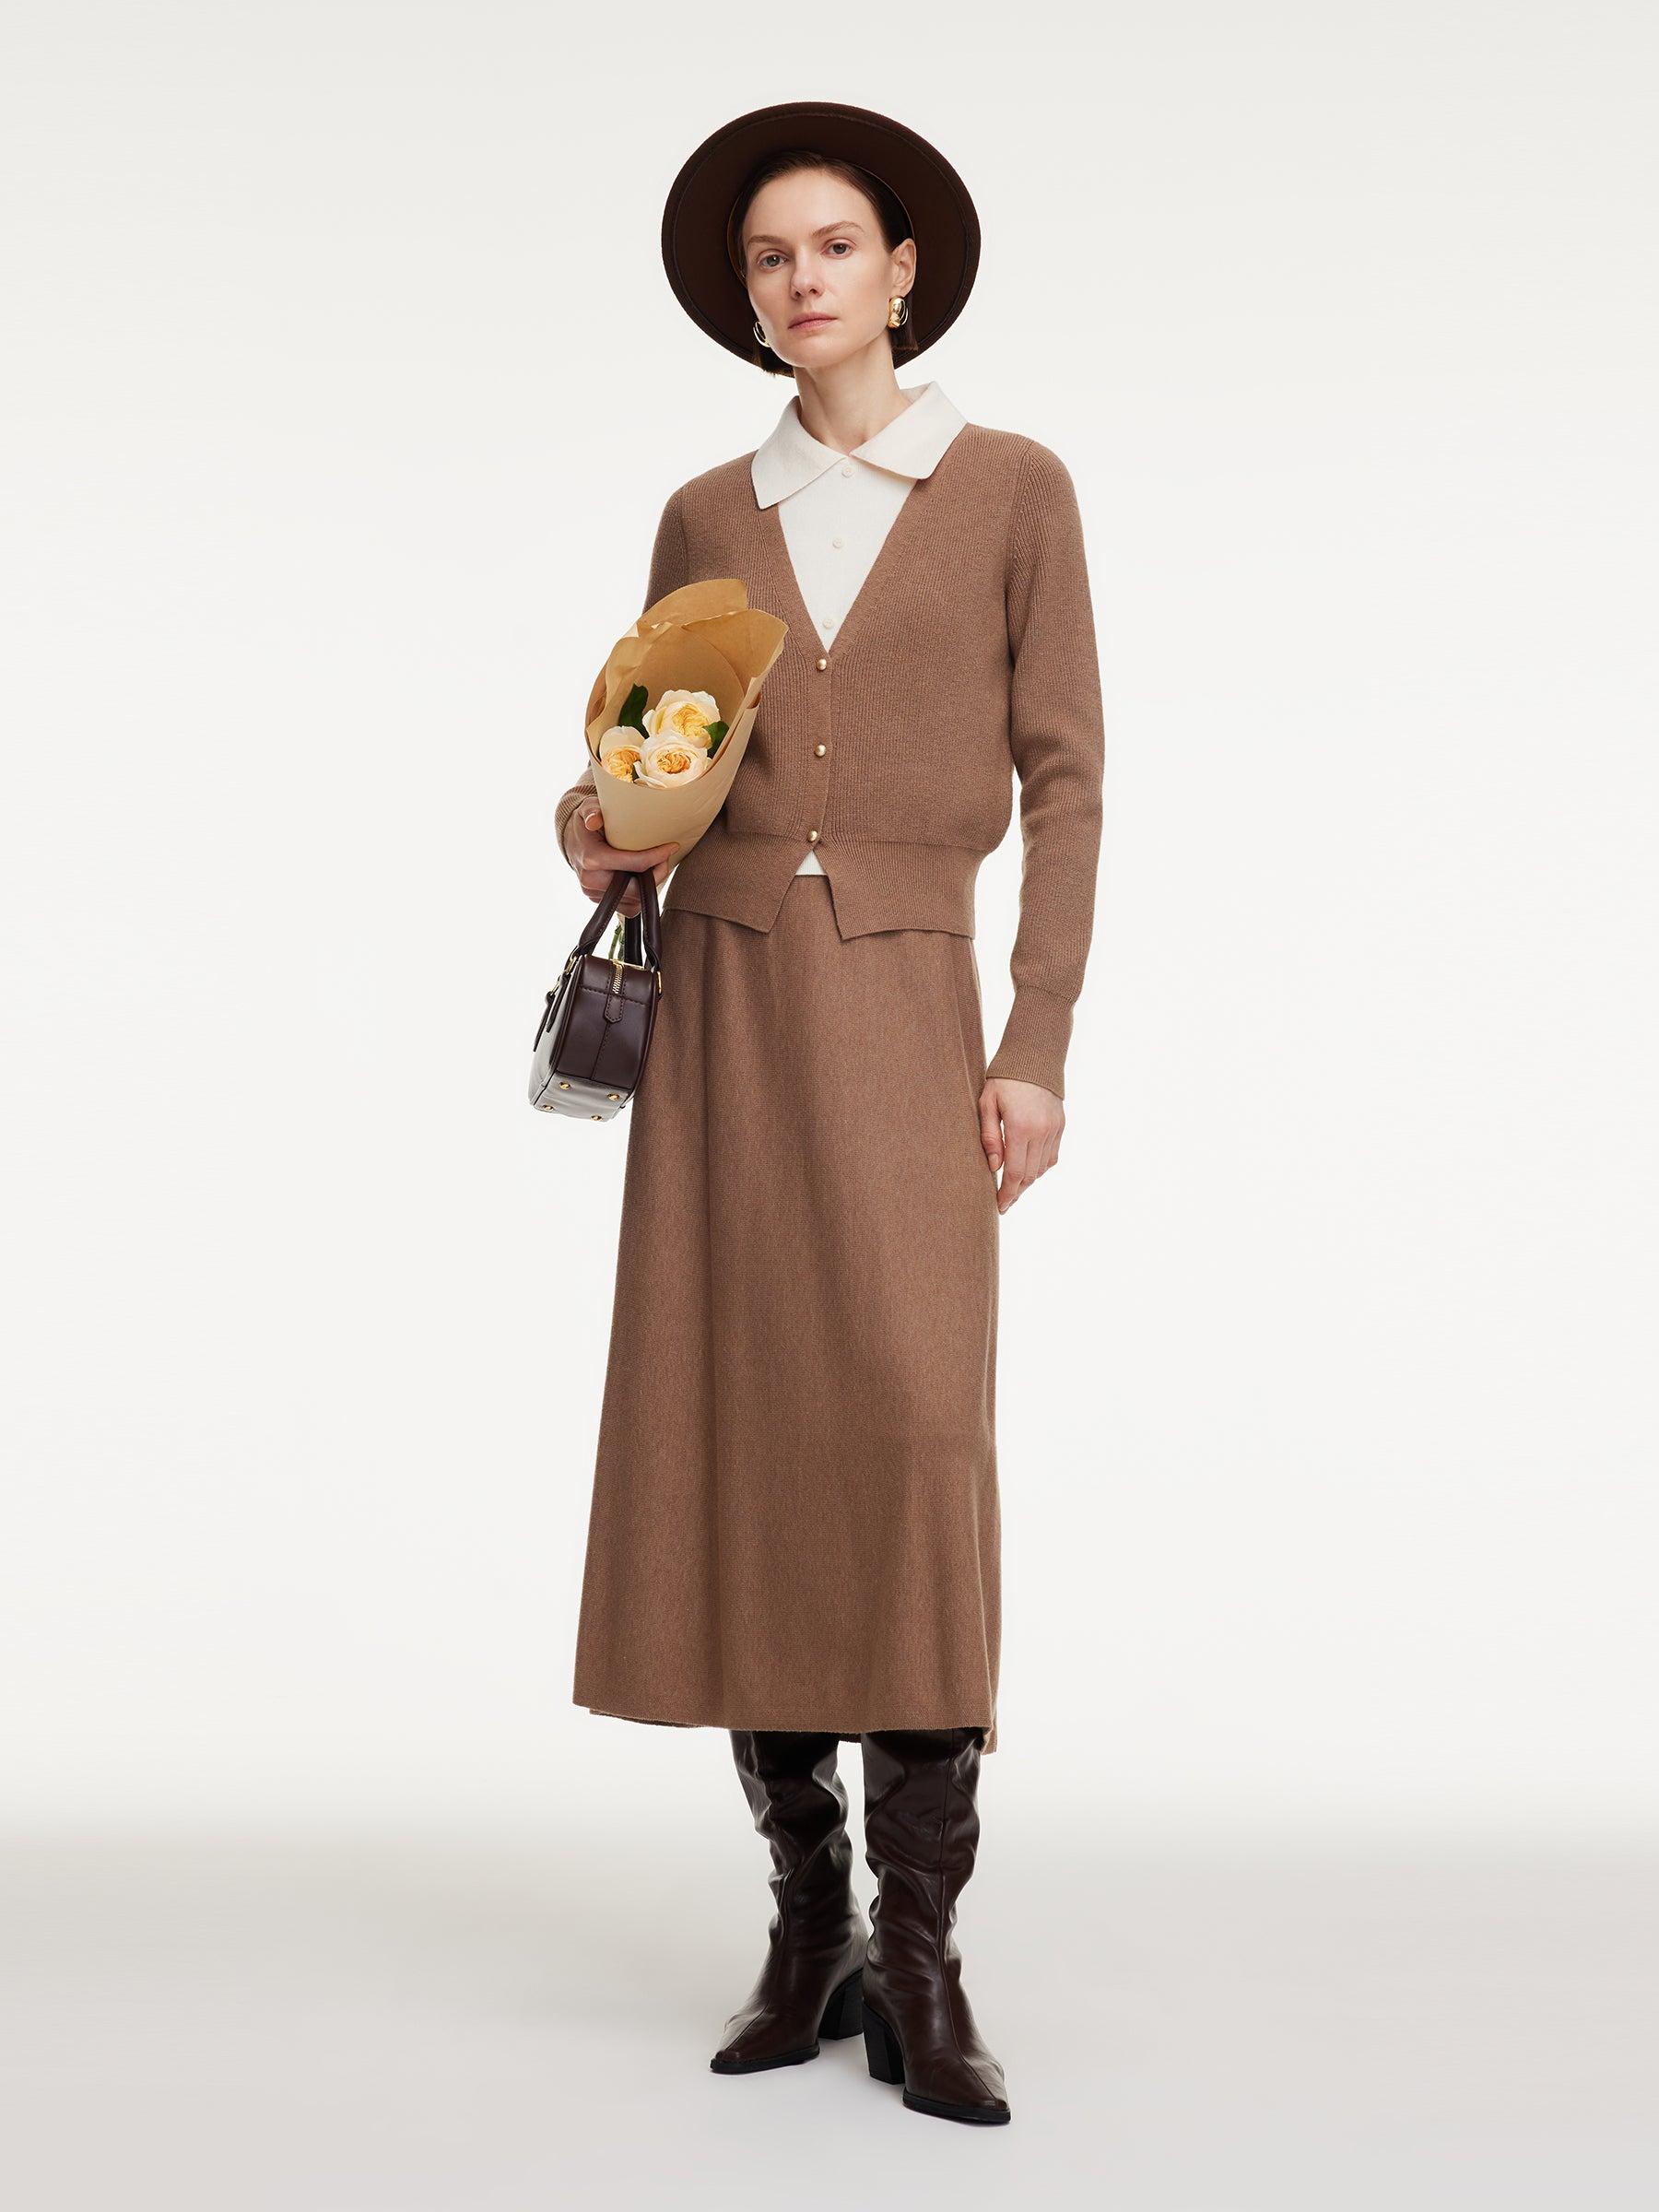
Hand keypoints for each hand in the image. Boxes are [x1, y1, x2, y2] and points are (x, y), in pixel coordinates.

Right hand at [564, 802, 680, 917]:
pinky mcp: (599, 902)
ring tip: (655, 867)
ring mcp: (594, 894)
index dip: (658, 856)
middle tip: (665, 859)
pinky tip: (642, 878)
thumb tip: (595, 821)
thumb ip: (593, 811)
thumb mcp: (588, 808)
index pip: (634, 864)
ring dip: (649, 886)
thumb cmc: (586, 822)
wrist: (572, 840)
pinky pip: (628, 908)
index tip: (672, 846)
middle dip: (657, 875)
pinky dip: (639, 896)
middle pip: (637, 889)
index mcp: (592, 859)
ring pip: (634, 901)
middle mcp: (591, 881)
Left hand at [978, 1077, 1063, 1211]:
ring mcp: (1054, 1129)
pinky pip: (1052, 1156)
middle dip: (1017, 1191)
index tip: (1000, 1206)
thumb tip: (993, 1167)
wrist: (1034, 1058)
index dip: (1007, 1193)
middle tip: (1004, 1201)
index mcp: (1020, 1127)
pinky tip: (1028, 1168)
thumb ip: (989, 1137)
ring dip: (1028, 1180)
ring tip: (1014, 1187)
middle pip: (1030, 1175)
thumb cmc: (1003, 1079)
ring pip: (1042, 1168)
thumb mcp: (987, 1103)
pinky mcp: (1061, 1125)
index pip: (1015, 1172)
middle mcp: (1041, 1131)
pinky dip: (1040, 1167)